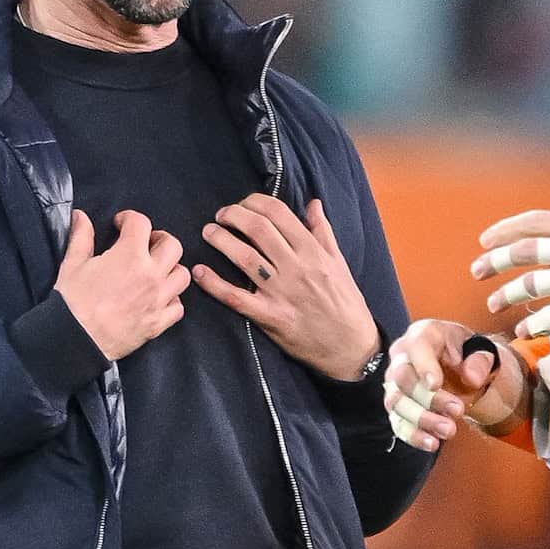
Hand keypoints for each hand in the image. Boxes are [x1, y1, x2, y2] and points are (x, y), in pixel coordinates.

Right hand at [55, 209, 189, 360]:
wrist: (73, 341)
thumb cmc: (71, 303)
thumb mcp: (72, 264)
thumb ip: (81, 237)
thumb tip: (81, 216)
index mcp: (130, 256)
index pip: (141, 224)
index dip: (130, 218)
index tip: (121, 223)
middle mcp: (151, 275)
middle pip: (173, 246)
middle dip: (159, 239)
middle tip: (145, 243)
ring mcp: (158, 299)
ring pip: (182, 275)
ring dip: (171, 269)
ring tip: (155, 270)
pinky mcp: (158, 322)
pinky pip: (179, 307)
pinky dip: (172, 300)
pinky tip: (158, 298)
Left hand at [193, 194, 379, 380]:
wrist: (351, 346)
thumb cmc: (345, 301)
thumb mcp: (339, 262)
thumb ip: (323, 231)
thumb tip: (312, 203)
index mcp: (313, 251)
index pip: (279, 214)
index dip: (255, 202)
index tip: (243, 203)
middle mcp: (296, 267)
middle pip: (258, 230)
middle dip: (234, 215)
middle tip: (221, 215)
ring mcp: (281, 292)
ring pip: (244, 257)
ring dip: (221, 240)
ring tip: (209, 232)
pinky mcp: (270, 317)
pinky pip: (236, 297)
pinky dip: (214, 283)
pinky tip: (198, 271)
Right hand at [382, 319, 518, 451]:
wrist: (460, 367)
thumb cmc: (466, 352)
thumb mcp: (481, 348)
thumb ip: (480, 359)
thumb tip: (471, 378)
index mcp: (423, 335)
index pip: (416, 347)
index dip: (423, 366)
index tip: (435, 384)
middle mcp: (402, 357)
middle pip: (403, 378)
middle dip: (429, 398)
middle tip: (458, 410)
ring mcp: (395, 383)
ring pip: (396, 403)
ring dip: (422, 420)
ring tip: (449, 431)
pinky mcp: (397, 406)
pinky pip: (397, 422)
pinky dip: (413, 435)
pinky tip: (432, 443)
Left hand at [472, 210, 549, 340]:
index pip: (536, 221)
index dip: (505, 230)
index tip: (486, 240)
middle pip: (526, 250)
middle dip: (495, 261)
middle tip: (477, 270)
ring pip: (532, 285)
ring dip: (507, 295)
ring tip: (494, 303)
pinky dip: (532, 325)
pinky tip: (522, 330)